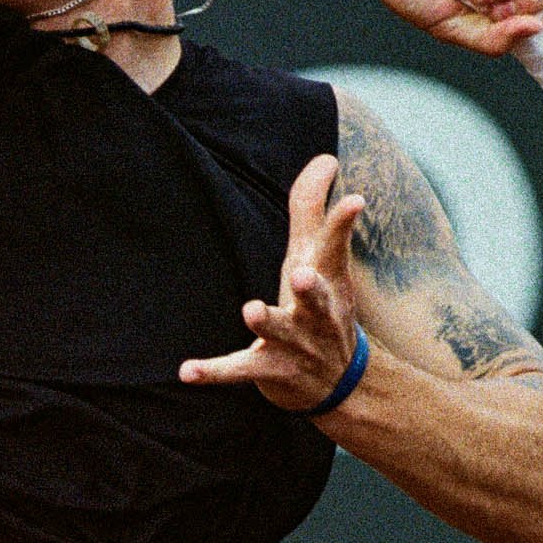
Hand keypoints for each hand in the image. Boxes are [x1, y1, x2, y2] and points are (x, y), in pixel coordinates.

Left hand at [179, 153, 363, 412]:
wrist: (338, 384)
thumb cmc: (321, 307)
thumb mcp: (317, 259)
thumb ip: (313, 209)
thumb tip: (325, 158)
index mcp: (328, 282)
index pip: (336, 248)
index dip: (343, 224)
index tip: (355, 201)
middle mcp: (317, 314)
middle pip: (317, 298)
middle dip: (311, 288)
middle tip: (302, 273)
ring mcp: (295, 345)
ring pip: (280, 333)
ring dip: (268, 322)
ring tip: (251, 309)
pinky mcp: (269, 369)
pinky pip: (239, 370)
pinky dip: (214, 372)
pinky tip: (187, 371)